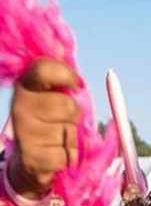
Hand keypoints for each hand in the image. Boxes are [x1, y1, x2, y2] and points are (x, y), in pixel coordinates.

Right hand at [8, 58, 80, 197]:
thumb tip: (61, 44)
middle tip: (63, 119)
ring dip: (72, 137)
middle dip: (74, 115)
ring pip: (71, 131)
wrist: (30, 161)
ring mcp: (26, 133)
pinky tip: (56, 155)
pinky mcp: (36, 157)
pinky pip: (69, 154)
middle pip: (68, 105)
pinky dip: (69, 156)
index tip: (76, 85)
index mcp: (25, 86)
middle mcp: (20, 107)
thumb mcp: (50, 95)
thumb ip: (58, 74)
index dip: (66, 75)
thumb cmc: (47, 122)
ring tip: (58, 138)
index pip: (44, 68)